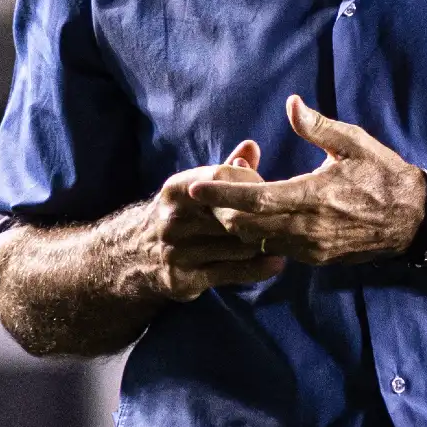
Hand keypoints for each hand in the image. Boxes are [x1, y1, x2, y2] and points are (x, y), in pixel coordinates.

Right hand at [117, 141, 283, 301]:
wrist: (134, 255)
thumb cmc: (181, 213)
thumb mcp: (195, 188)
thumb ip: (226, 169)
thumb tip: (252, 146)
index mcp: (177, 190)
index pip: (220, 178)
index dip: (251, 182)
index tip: (271, 189)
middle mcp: (173, 220)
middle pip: (232, 215)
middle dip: (263, 215)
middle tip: (292, 214)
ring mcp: (177, 252)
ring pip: (235, 245)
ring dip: (265, 241)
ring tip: (291, 237)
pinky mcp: (184, 280)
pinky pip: (230, 273)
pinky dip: (258, 268)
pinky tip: (278, 261)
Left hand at [187, 96, 425, 264]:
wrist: (412, 220)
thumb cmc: (383, 174)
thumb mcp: (354, 143)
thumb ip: (318, 126)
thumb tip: (291, 104)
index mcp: (314, 195)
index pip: (255, 199)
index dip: (222, 193)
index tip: (196, 187)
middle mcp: (308, 228)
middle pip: (246, 226)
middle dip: (223, 210)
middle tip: (214, 187)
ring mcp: (311, 248)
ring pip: (257, 241)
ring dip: (239, 224)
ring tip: (233, 200)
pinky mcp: (316, 259)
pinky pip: (275, 250)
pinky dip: (259, 235)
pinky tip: (258, 217)